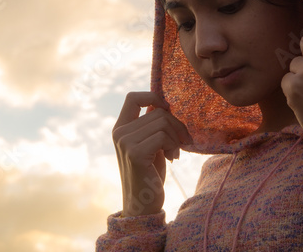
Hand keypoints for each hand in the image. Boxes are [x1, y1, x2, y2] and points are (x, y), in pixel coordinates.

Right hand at [112, 92, 191, 216]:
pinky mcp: (135, 153)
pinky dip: (173, 145)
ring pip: (162, 122)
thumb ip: (151, 125)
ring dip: (176, 137)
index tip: (168, 110)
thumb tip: (164, 105)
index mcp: (120, 128)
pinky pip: (162, 136)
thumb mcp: (150, 144)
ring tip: (175, 152)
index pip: (133, 97)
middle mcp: (119, 133)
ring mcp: (125, 142)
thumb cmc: (150, 173)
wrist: (143, 205)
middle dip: (176, 125)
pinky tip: (173, 158)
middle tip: (183, 142)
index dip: (153, 97)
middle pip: (157, 111)